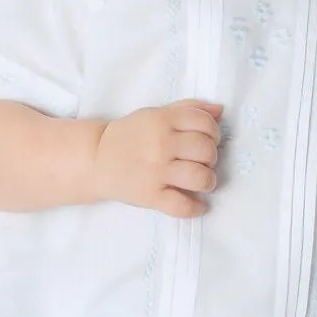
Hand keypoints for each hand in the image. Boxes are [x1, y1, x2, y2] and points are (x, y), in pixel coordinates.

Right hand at [91, 99, 222, 216]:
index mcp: (163, 120)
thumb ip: (187, 108)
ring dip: (208, 181)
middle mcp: (161, 144)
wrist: (96, 159)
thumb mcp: (156, 114)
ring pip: (200, 177)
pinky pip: (182, 205)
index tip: (210, 139)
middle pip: (206, 150)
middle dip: (211, 157)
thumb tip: (219, 110)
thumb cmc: (131, 135)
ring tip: (202, 181)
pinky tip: (199, 205)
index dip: (214, 131)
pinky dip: (196, 208)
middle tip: (203, 161)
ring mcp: (155, 171)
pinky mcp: (150, 195)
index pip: (204, 122)